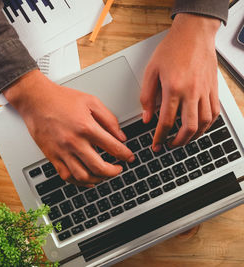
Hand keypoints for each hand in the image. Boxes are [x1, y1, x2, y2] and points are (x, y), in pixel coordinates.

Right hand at [3, 70, 133, 186]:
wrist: (36, 100)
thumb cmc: (60, 99)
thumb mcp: (91, 101)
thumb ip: (108, 119)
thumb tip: (120, 136)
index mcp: (86, 127)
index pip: (113, 147)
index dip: (125, 155)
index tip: (129, 157)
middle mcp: (74, 142)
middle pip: (99, 167)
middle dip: (114, 171)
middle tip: (118, 169)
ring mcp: (62, 151)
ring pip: (83, 176)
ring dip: (98, 179)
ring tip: (103, 175)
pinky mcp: (52, 156)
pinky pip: (66, 176)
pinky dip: (78, 182)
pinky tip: (86, 179)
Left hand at [140, 13, 220, 151]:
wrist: (194, 33)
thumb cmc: (172, 49)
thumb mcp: (151, 71)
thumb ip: (147, 96)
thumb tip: (146, 117)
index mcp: (173, 88)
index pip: (166, 121)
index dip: (159, 137)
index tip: (155, 145)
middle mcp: (191, 92)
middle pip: (188, 127)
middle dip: (178, 142)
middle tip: (169, 145)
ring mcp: (205, 91)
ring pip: (204, 123)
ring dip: (193, 136)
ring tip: (183, 140)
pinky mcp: (213, 89)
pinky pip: (214, 113)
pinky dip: (207, 125)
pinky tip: (199, 127)